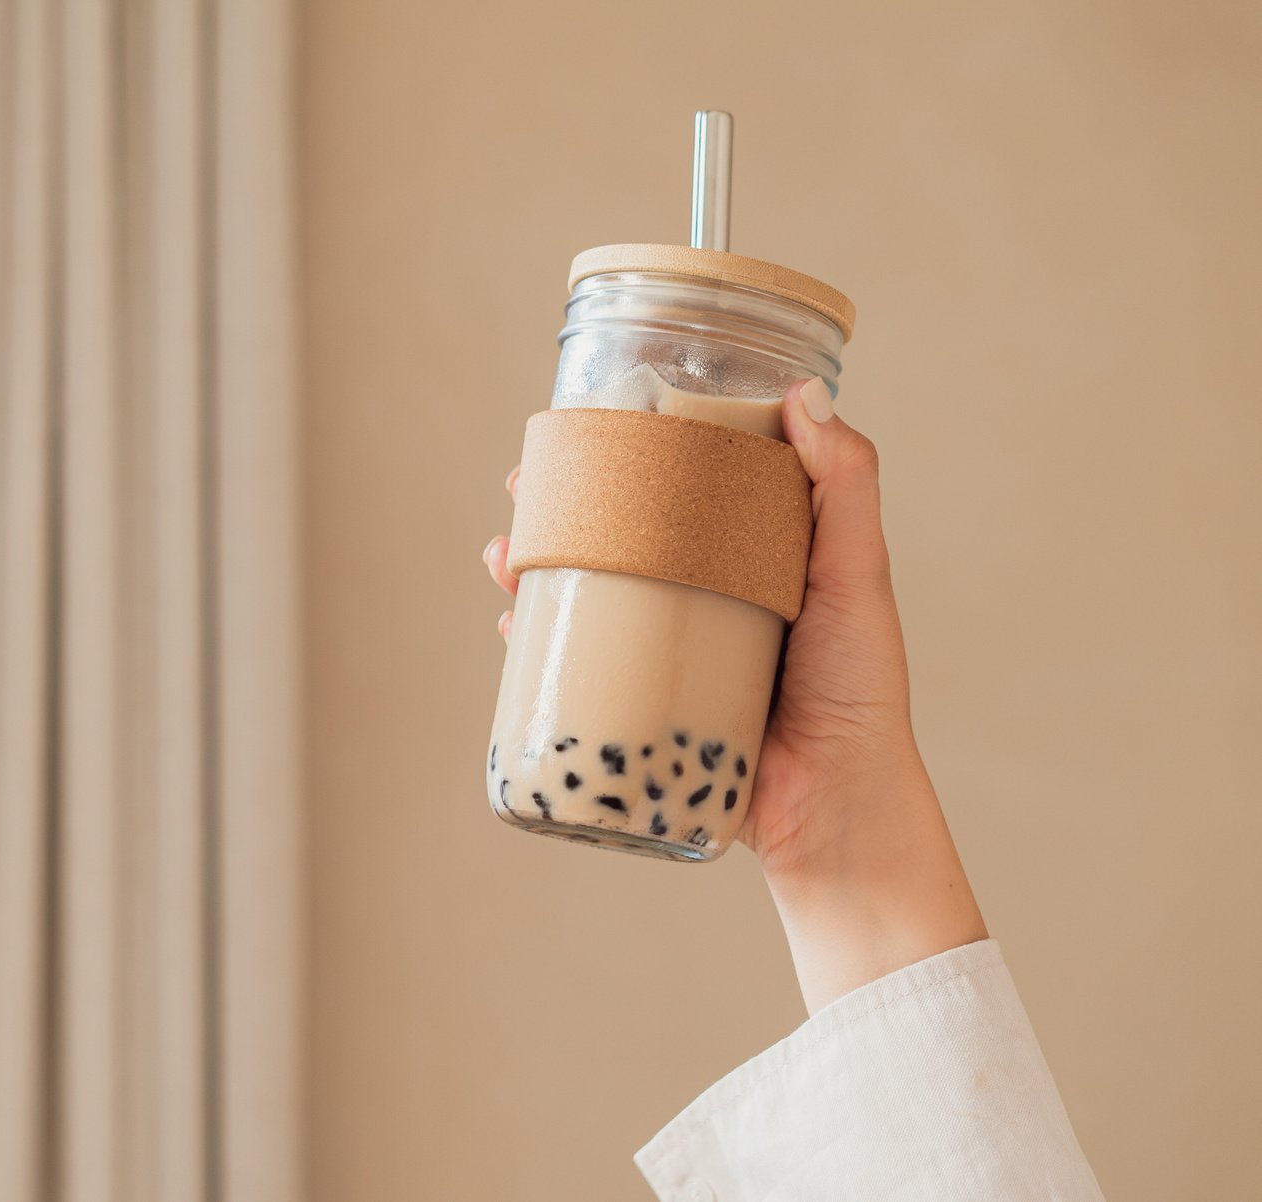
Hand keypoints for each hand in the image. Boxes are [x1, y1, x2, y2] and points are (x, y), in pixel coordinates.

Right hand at [483, 381, 985, 1011]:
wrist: (835, 803)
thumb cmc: (858, 687)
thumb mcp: (855, 574)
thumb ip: (844, 486)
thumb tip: (801, 395)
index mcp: (747, 555)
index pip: (676, 487)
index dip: (623, 456)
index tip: (583, 429)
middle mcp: (701, 596)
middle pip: (614, 539)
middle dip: (555, 513)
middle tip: (518, 496)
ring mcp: (668, 652)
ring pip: (586, 597)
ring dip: (533, 572)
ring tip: (506, 561)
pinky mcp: (643, 706)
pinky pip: (579, 669)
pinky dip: (538, 646)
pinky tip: (514, 631)